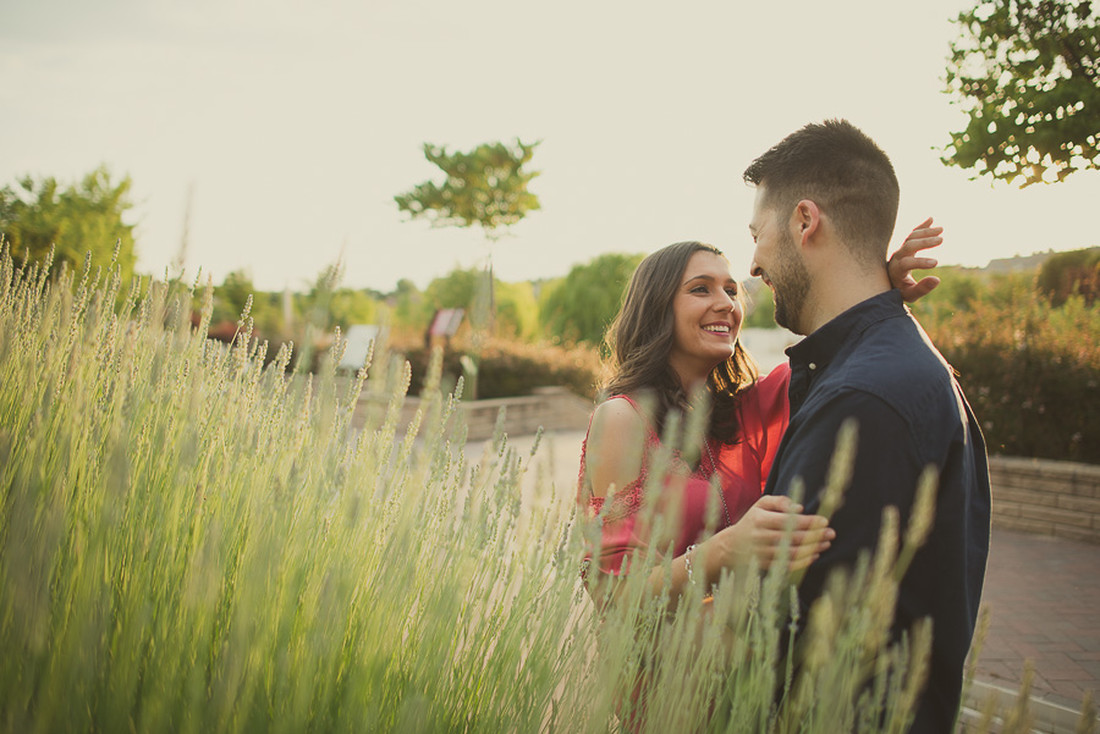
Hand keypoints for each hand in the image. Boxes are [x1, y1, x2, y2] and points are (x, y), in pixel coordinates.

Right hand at [700, 495, 833, 577]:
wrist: (732, 545)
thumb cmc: (752, 521)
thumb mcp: (760, 505)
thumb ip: (779, 501)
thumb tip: (799, 508)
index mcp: (759, 519)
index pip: (788, 521)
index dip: (808, 522)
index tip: (824, 521)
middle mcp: (760, 537)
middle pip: (793, 537)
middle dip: (815, 536)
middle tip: (831, 533)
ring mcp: (763, 553)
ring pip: (792, 552)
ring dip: (812, 549)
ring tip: (826, 544)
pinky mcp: (765, 565)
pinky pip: (787, 565)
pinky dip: (803, 561)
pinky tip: (814, 555)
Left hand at [888, 217, 942, 302]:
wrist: (889, 283)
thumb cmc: (901, 290)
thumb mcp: (910, 295)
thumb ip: (922, 288)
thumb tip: (937, 279)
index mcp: (896, 270)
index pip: (906, 263)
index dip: (920, 262)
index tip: (936, 262)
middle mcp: (896, 257)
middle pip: (908, 246)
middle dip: (924, 242)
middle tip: (941, 240)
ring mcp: (900, 249)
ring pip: (910, 237)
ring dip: (925, 232)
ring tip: (941, 230)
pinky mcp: (904, 245)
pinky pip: (912, 233)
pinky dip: (921, 226)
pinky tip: (931, 219)